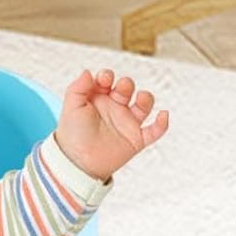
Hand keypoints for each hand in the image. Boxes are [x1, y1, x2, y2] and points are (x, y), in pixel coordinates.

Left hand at [54, 68, 169, 181]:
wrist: (77, 163)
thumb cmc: (72, 135)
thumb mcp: (71, 107)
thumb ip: (78, 88)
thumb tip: (87, 71)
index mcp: (98, 99)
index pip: (107, 80)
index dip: (107, 76)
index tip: (105, 79)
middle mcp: (114, 108)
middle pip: (127, 88)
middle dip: (127, 84)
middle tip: (121, 88)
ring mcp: (126, 123)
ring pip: (144, 105)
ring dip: (146, 98)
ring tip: (141, 98)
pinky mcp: (136, 139)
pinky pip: (155, 131)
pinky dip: (162, 124)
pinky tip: (163, 115)